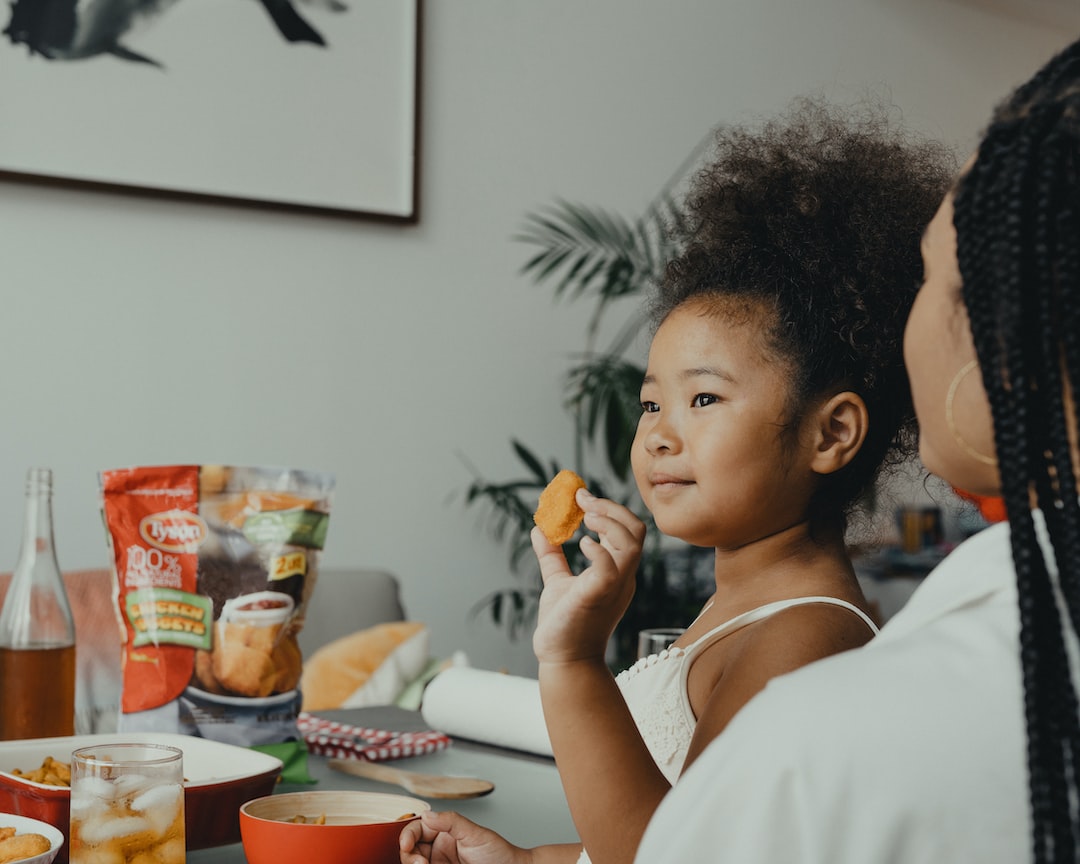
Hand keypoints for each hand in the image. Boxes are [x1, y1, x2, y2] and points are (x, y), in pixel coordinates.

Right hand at [399, 811, 527, 863]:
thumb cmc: (500, 853)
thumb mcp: (475, 834)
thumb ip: (451, 822)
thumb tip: (427, 814)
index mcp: (444, 832)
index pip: (417, 829)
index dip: (407, 836)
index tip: (406, 845)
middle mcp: (439, 849)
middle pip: (411, 849)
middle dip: (409, 855)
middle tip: (420, 863)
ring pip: (415, 862)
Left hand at [531, 489, 644, 663]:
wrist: (562, 660)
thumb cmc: (564, 625)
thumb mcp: (558, 582)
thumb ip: (552, 556)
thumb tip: (538, 529)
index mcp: (617, 572)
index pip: (628, 530)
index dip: (607, 508)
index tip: (580, 497)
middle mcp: (623, 577)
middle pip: (636, 529)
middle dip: (611, 507)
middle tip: (582, 500)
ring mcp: (614, 586)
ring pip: (631, 543)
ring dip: (607, 522)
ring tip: (584, 518)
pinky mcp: (598, 596)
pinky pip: (610, 567)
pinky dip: (597, 549)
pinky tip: (579, 543)